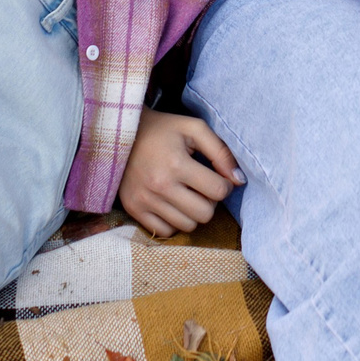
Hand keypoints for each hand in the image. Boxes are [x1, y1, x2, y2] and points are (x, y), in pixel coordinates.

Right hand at [118, 110, 242, 237]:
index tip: (216, 176)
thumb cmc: (163, 129)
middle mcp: (159, 186)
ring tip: (186, 193)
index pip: (218, 191)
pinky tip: (171, 203)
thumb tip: (239, 179)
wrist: (120, 133)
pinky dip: (173, 221)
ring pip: (187, 226)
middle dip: (210, 201)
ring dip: (192, 212)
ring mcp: (144, 200)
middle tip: (202, 187)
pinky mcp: (133, 209)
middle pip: (204, 214)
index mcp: (176, 164)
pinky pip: (165, 232)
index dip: (224, 184)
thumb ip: (221, 151)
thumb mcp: (194, 128)